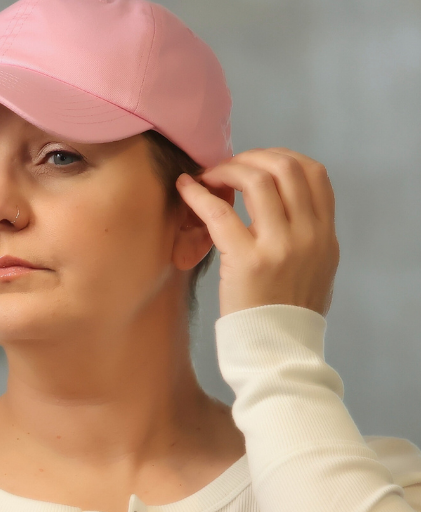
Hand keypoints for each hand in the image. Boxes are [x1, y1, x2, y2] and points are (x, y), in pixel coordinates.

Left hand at [177, 148, 338, 317]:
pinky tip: (186, 188)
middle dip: (252, 158)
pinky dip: (199, 194)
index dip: (282, 158)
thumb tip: (292, 214)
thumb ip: (308, 240)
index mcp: (326, 235)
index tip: (257, 163)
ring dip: (227, 170)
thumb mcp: (317, 272)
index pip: (314, 173)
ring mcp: (280, 246)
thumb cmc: (289, 317)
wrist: (278, 353)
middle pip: (285, 168)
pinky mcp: (247, 261)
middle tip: (226, 168)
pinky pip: (220, 213)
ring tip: (208, 177)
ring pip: (257, 180)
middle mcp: (308, 235)